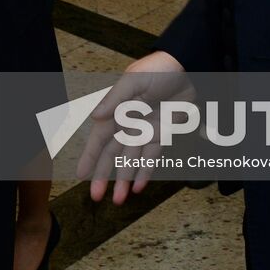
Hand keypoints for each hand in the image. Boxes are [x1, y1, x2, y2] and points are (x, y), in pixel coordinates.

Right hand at [77, 51, 192, 204]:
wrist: (188, 69)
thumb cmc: (157, 70)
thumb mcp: (133, 81)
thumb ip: (114, 100)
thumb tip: (95, 116)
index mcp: (116, 110)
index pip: (99, 138)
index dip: (90, 156)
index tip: (80, 174)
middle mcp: (127, 123)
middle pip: (113, 154)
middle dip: (103, 175)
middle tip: (95, 196)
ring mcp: (144, 131)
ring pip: (131, 160)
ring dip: (124, 179)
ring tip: (118, 200)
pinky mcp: (161, 134)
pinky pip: (151, 157)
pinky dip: (144, 172)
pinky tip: (138, 188)